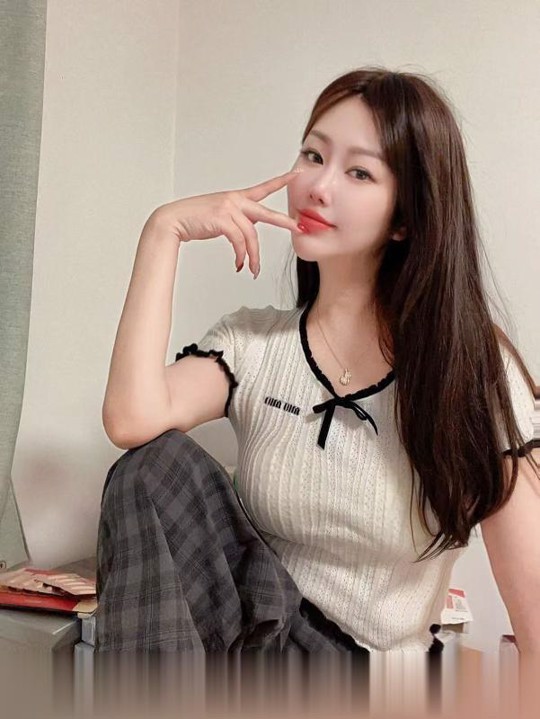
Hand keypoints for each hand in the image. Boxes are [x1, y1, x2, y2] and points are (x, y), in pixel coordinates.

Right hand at [150, 169, 303, 277]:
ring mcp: (228, 208)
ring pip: (251, 236)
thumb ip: (237, 220)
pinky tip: (239, 264)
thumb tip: (249, 235)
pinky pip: (239, 242)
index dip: (281, 181)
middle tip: (298, 228)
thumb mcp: (220, 216)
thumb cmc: (195, 220)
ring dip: (253, 257)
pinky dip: (241, 256)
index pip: (263, 188)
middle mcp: (235, 200)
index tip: (297, 174)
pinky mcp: (222, 220)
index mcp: (236, 197)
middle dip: (284, 222)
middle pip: (266, 213)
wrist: (173, 220)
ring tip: (253, 270)